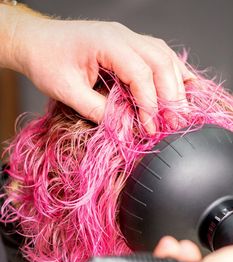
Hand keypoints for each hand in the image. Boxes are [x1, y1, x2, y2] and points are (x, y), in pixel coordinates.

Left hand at [2, 5, 193, 133]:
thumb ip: (97, 109)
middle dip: (171, 95)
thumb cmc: (46, 60)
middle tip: (175, 122)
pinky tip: (181, 84)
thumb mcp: (67, 91)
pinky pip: (158, 54)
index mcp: (107, 42)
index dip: (149, 103)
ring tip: (182, 109)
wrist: (35, 41)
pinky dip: (171, 71)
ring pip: (164, 56)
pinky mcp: (127, 44)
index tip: (151, 127)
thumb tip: (123, 127)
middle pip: (161, 63)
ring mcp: (127, 37)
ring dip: (175, 84)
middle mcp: (123, 36)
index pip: (140, 74)